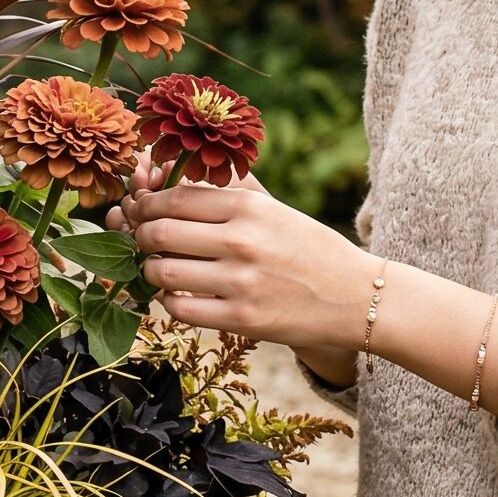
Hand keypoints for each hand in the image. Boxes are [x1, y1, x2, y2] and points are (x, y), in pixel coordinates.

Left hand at [104, 157, 375, 349]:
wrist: (356, 297)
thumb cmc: (310, 249)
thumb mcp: (274, 209)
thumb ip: (229, 193)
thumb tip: (174, 177)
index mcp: (249, 207)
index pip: (174, 198)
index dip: (147, 205)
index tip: (142, 211)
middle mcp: (242, 241)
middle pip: (159, 233)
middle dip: (141, 237)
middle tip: (144, 242)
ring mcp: (241, 282)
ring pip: (163, 273)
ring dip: (150, 271)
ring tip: (158, 269)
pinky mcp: (242, 319)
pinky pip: (181, 309)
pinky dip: (169, 303)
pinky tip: (178, 297)